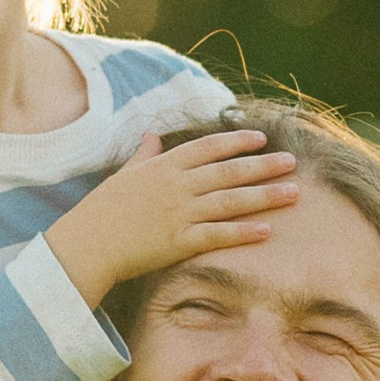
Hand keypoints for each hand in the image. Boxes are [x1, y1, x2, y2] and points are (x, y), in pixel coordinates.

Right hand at [49, 130, 299, 310]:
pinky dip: (242, 232)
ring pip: (229, 201)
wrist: (86, 244)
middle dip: (263, 166)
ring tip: (293, 193)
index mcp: (163, 166)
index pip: (208, 147)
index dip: (237, 141)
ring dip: (264, 196)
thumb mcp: (124, 175)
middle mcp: (175, 186)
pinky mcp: (177, 242)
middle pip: (228, 172)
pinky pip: (216, 235)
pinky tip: (266, 230)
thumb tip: (153, 136)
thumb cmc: (102, 210)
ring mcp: (177, 214)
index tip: (262, 138)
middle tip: (293, 162)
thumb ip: (144, 155)